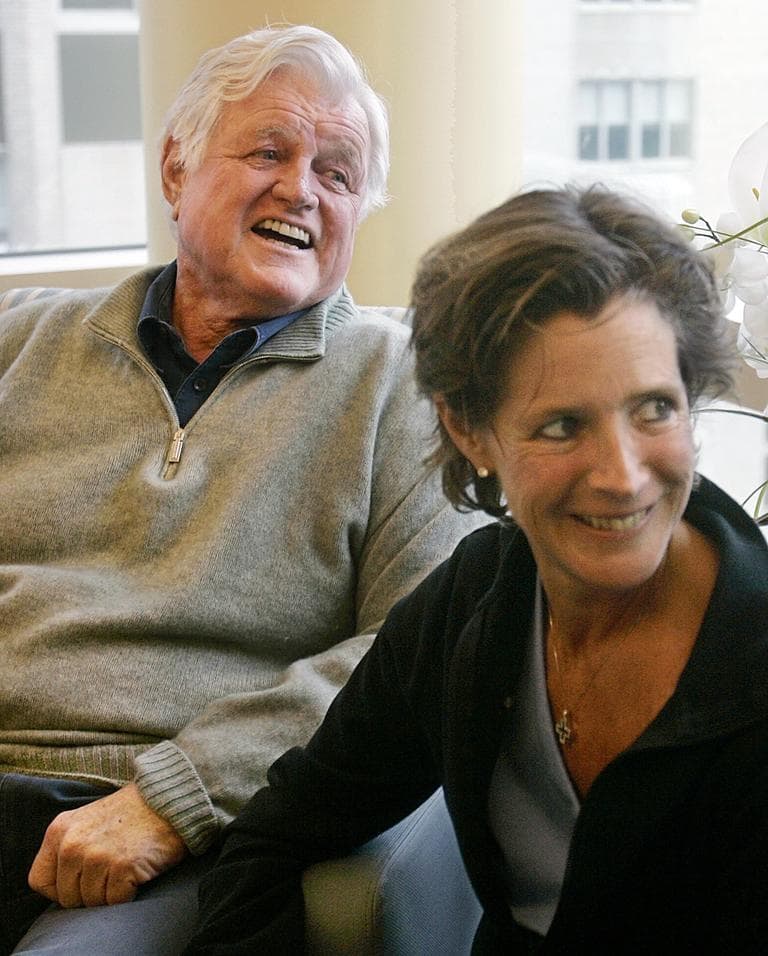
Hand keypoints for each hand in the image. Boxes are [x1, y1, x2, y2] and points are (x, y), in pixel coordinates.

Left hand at [28, 783, 187, 906]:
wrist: (168, 798)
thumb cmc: (130, 812)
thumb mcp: (87, 821)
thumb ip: (68, 846)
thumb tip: (59, 885)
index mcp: (59, 830)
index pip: (39, 881)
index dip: (60, 888)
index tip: (80, 880)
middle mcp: (72, 844)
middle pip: (67, 898)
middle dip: (89, 892)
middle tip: (110, 871)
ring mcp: (96, 856)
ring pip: (91, 903)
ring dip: (110, 893)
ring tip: (124, 867)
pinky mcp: (121, 867)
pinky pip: (115, 902)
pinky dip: (128, 893)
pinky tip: (136, 871)